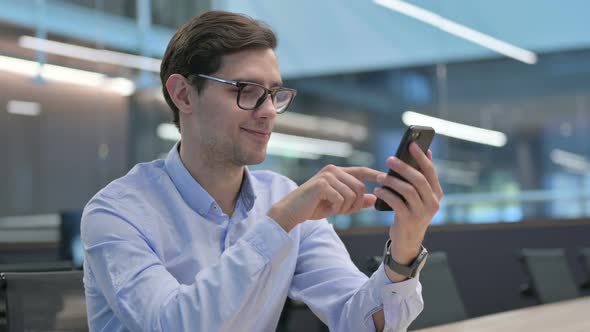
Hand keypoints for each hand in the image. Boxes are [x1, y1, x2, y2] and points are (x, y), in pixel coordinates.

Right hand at [268, 165, 383, 231]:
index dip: (375, 174)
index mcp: (337, 172)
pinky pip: (341, 199)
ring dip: (346, 208)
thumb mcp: (338, 205)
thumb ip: (355, 201)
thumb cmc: (313, 207)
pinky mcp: (322, 184)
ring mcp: (327, 176)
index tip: (386, 178)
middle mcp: (333, 170)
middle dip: (356, 204)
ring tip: (333, 209)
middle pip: (360, 187)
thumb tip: (374, 198)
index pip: (361, 171)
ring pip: (352, 195)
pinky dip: (337, 208)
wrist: (292, 211)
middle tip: (343, 211)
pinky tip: (327, 208)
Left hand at [374, 142, 442, 263]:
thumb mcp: (418, 197)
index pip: (430, 172)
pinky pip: (396, 202)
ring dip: (391, 181)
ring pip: (407, 190)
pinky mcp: (409, 220)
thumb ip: (419, 179)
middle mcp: (433, 203)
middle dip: (403, 167)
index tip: (412, 144)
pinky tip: (378, 190)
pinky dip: (386, 194)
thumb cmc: (410, 213)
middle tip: (389, 159)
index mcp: (437, 194)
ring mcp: (422, 213)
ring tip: (380, 177)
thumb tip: (422, 153)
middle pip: (419, 179)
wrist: (407, 241)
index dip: (421, 157)